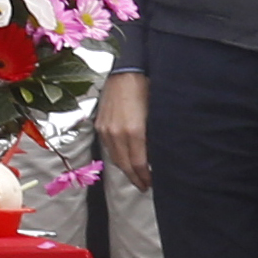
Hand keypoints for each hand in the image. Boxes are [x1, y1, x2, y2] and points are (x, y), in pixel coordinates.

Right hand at [96, 70, 149, 191]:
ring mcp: (106, 130)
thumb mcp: (155, 115)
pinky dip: (117, 156)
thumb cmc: (146, 89)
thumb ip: (154, 137)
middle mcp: (116, 134)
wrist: (125, 71)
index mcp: (133, 132)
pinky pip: (108, 147)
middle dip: (135, 178)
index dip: (145, 177)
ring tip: (135, 176)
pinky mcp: (100, 125)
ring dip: (125, 169)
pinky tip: (124, 158)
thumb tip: (158, 155)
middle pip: (125, 165)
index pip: (138, 164)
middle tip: (144, 186)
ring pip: (115, 158)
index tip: (151, 184)